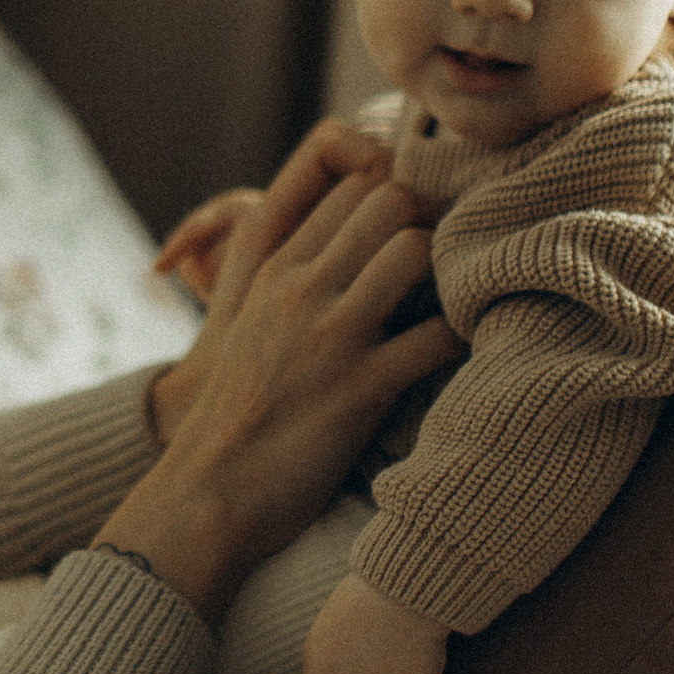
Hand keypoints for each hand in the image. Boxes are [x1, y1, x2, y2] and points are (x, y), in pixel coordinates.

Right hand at [99, 142, 460, 614]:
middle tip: (447, 259)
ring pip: (414, 249)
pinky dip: (463, 337)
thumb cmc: (233, 412)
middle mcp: (300, 286)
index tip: (417, 220)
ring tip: (456, 299)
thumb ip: (285, 276)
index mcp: (272, 266)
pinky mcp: (362, 388)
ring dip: (449, 269)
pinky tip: (465, 351)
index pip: (345, 179)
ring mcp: (331, 334)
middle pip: (388, 197)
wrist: (208, 494)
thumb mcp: (246, 322)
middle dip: (429, 218)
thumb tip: (335, 246)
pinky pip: (438, 336)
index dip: (394, 187)